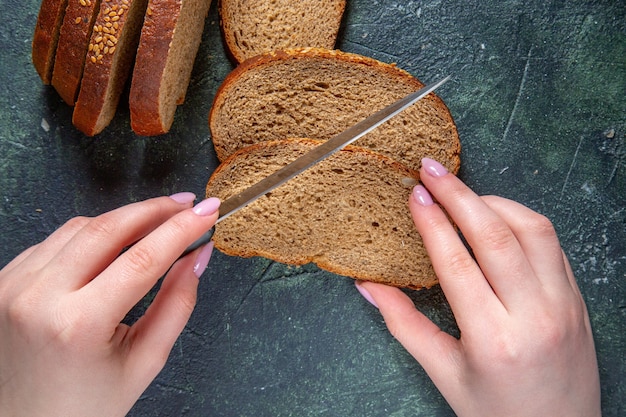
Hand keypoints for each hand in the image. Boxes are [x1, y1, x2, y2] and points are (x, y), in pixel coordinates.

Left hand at [0, 193, 219, 416]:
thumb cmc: (85, 404)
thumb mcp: (145, 361)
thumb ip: (177, 304)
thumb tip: (197, 256)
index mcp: (78, 326)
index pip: (143, 259)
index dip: (181, 229)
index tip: (206, 211)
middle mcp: (38, 299)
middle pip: (108, 228)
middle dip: (154, 209)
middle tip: (186, 203)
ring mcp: (14, 286)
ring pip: (81, 227)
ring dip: (124, 219)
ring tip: (156, 224)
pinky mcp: (5, 280)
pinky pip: (56, 240)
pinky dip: (91, 234)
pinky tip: (114, 243)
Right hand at [356, 158, 600, 416]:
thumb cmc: (497, 411)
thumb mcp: (444, 373)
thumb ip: (404, 325)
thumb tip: (369, 286)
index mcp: (492, 339)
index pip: (457, 263)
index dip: (432, 222)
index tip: (414, 194)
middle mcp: (534, 315)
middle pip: (496, 235)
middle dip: (459, 194)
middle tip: (431, 169)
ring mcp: (564, 303)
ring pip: (532, 229)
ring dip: (494, 201)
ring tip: (462, 193)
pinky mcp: (577, 298)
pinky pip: (552, 243)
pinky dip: (522, 219)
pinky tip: (497, 216)